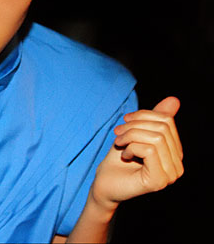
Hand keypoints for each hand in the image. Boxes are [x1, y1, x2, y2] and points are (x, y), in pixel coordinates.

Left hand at [90, 96, 183, 212]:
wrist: (104, 184)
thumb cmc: (118, 159)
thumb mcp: (135, 133)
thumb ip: (155, 119)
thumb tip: (174, 100)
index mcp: (175, 152)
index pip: (167, 120)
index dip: (142, 115)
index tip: (124, 121)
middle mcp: (178, 165)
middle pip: (162, 128)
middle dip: (134, 126)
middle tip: (118, 134)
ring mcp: (171, 175)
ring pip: (156, 138)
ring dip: (131, 136)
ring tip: (120, 144)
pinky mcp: (159, 181)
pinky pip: (150, 150)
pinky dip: (132, 147)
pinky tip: (125, 155)